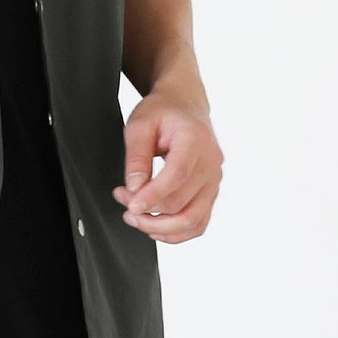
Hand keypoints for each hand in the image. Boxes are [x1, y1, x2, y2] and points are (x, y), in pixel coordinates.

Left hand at [110, 88, 223, 243]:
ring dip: (160, 227)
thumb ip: (137, 157)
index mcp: (195, 140)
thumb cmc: (162, 112)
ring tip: (135, 218)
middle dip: (148, 211)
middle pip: (182, 203)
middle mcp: (211, 163)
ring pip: (193, 220)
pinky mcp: (211, 192)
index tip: (130, 205)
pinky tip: (154, 227)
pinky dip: (176, 232)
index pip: (177, 176)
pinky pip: (198, 222)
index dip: (153, 196)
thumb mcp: (139, 124)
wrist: (184, 105)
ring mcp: (215, 180)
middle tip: (123, 200)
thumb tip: (135, 190)